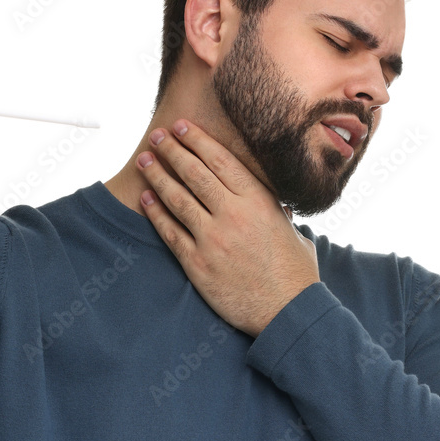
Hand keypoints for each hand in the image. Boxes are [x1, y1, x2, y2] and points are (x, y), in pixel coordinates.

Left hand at [136, 119, 319, 335]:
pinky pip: (170, 232)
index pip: (220, 160)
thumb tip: (273, 204)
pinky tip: (146, 199)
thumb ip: (276, 213)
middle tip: (157, 137)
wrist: (288, 313)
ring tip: (144, 161)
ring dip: (157, 176)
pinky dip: (156, 213)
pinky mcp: (197, 264)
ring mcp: (213, 240)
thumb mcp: (292, 231)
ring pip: (177, 199)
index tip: (181, 127)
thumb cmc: (295, 274)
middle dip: (172, 151)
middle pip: (194, 173)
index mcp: (259, 201)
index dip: (197, 140)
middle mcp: (234, 215)